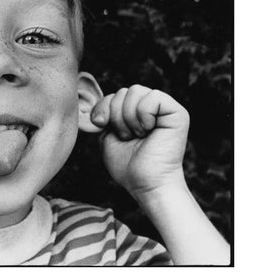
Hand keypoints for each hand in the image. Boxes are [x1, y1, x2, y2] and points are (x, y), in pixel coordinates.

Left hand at [90, 85, 189, 199]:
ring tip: (137, 135)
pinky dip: (144, 114)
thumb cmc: (128, 165)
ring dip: (128, 116)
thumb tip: (97, 101)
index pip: (115, 94)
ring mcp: (165, 109)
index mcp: (136, 112)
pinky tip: (148, 130)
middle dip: (116, 114)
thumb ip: (105, 115)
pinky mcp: (177, 113)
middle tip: (126, 136)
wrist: (145, 184)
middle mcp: (151, 108)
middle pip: (124, 90)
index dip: (103, 106)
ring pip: (136, 90)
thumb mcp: (107, 136)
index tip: (100, 124)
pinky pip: (153, 97)